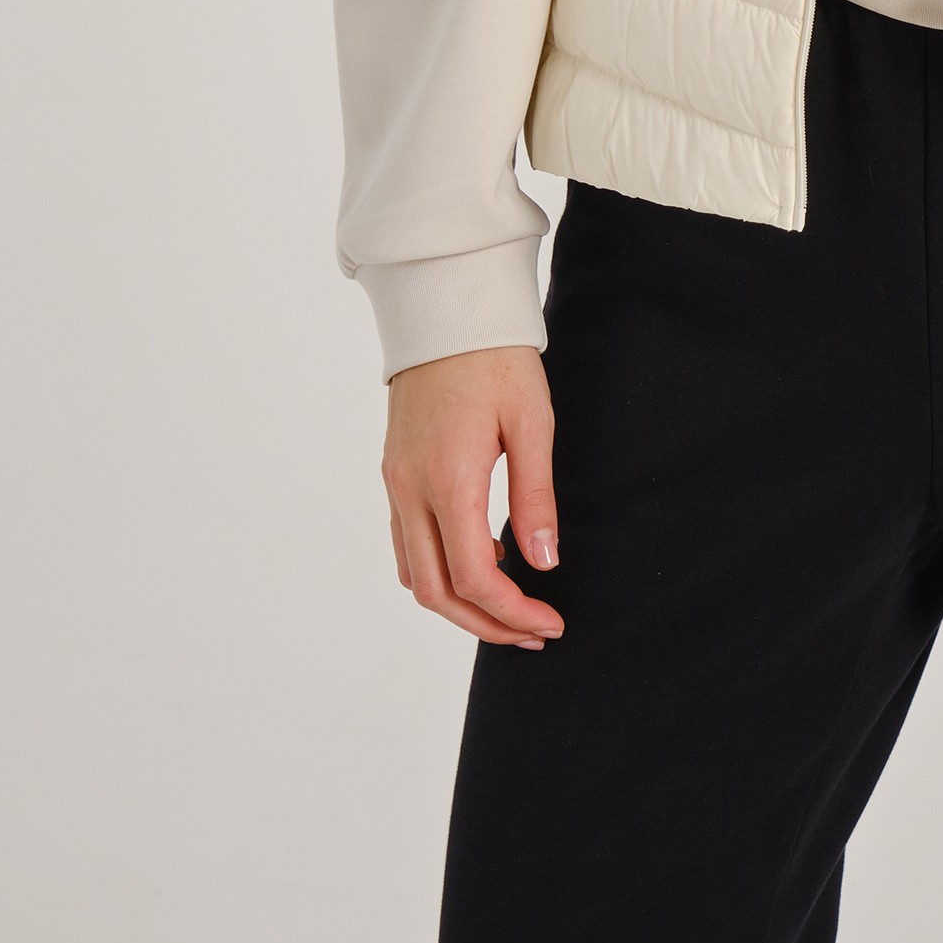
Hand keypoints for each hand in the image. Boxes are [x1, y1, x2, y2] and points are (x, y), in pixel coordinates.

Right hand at [382, 345, 563, 650]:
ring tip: (510, 607)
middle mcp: (411, 489)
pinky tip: (481, 560)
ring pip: (415, 575)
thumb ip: (535, 496)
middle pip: (436, 592)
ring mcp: (396, 483)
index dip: (512, 612)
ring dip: (459, 604)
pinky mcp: (394, 474)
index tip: (549, 623)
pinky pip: (408, 545)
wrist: (445, 309)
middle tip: (534, 633)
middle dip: (486, 624)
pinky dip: (439, 571)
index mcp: (448, 479)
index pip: (473, 576)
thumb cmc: (496, 358)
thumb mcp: (532, 421)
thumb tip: (543, 564)